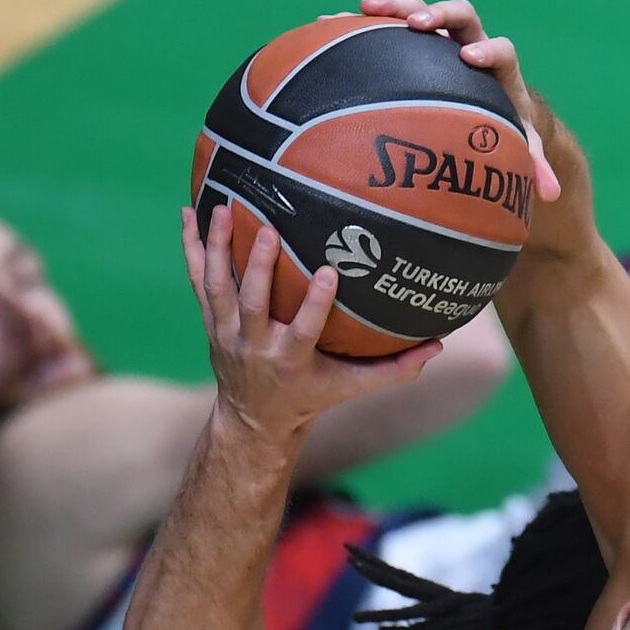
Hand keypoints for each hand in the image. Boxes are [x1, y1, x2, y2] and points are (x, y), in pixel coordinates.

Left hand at [181, 205, 441, 438]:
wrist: (253, 419)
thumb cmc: (311, 396)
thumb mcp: (352, 387)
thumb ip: (394, 368)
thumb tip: (440, 344)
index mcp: (292, 360)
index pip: (305, 329)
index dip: (316, 303)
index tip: (329, 272)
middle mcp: (256, 345)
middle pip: (253, 303)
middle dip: (258, 268)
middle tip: (267, 230)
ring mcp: (228, 332)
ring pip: (218, 286)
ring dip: (218, 248)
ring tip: (223, 209)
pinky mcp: (212, 320)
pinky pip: (198, 279)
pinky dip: (192, 247)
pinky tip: (190, 211)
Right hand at [356, 0, 561, 201]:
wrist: (483, 105)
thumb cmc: (500, 126)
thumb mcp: (516, 144)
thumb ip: (531, 163)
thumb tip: (549, 194)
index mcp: (498, 68)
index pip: (500, 51)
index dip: (487, 51)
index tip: (469, 59)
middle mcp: (469, 44)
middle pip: (461, 15)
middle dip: (440, 13)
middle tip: (418, 24)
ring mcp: (439, 40)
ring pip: (420, 10)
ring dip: (396, 6)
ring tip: (366, 9)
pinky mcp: (411, 42)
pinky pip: (386, 24)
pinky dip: (360, 22)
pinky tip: (328, 23)